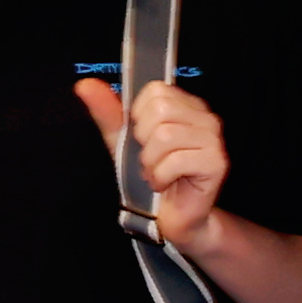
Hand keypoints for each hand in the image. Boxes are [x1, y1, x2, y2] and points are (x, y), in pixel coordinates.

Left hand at [77, 77, 231, 245]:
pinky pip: (176, 160)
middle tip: (150, 159)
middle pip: (161, 110)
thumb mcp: (121, 141)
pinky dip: (160, 177)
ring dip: (151, 162)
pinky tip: (164, 183)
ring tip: (156, 172)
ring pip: (166, 136)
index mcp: (184, 105)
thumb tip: (85, 85)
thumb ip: (107, 112)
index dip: (138, 117)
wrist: (167, 217)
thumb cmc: (149, 176)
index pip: (155, 91)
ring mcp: (213, 138)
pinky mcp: (216, 162)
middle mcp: (204, 117)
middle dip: (144, 141)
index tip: (142, 139)